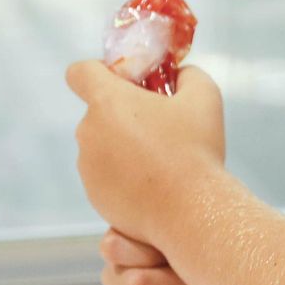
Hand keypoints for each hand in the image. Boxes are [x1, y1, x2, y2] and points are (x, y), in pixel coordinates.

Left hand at [69, 60, 224, 243]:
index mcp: (107, 101)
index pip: (79, 73)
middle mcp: (88, 132)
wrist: (190, 212)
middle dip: (123, 116)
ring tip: (159, 163)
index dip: (99, 72)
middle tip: (158, 129)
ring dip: (123, 148)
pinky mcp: (94, 196)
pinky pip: (105, 177)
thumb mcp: (205, 97)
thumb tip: (180, 75)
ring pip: (102, 147)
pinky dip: (123, 178)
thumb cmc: (196, 152)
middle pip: (97, 113)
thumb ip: (188, 75)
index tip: (124, 85)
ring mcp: (88, 167)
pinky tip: (152, 186)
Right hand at [99, 228, 243, 284]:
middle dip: (177, 284)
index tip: (178, 249)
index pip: (113, 249)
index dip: (153, 253)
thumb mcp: (197, 232)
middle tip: (194, 278)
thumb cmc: (212, 256)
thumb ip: (174, 228)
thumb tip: (162, 237)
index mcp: (123, 243)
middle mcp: (117, 276)